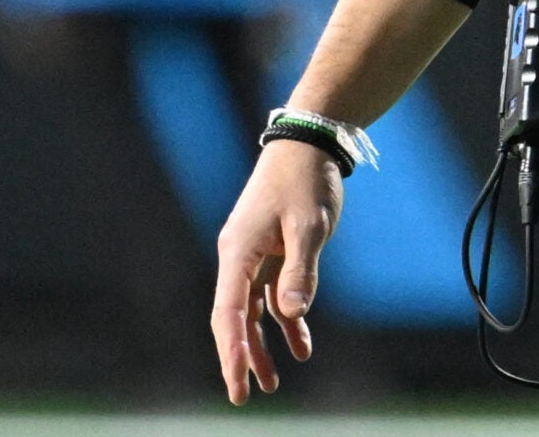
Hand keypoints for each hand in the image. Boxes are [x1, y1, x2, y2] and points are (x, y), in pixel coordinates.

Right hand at [210, 139, 341, 403]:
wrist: (310, 142)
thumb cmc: (306, 181)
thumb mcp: (309, 226)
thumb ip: (300, 271)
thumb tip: (291, 314)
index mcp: (238, 251)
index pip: (229, 311)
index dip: (232, 349)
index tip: (237, 382)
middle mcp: (238, 256)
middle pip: (232, 317)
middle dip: (238, 356)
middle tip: (242, 396)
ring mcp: (253, 254)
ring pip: (251, 310)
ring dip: (261, 344)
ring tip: (274, 382)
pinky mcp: (271, 251)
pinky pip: (272, 294)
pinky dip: (285, 319)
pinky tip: (300, 344)